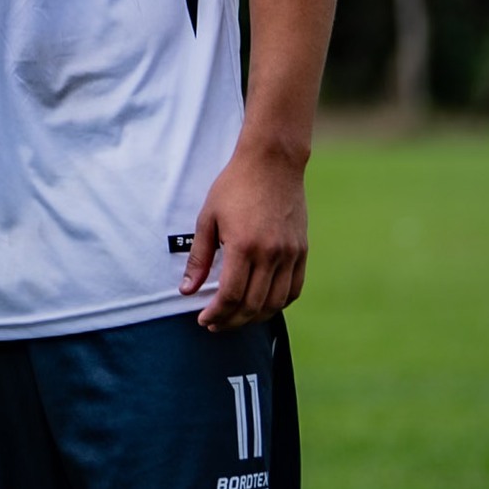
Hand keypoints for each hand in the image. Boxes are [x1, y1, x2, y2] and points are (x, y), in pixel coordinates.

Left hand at [181, 146, 308, 331]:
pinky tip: (262, 306)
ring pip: (275, 303)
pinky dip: (278, 304)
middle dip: (231, 321)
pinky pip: (294, 290)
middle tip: (215, 325)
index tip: (204, 320)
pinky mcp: (302, 251)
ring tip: (235, 319)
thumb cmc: (234, 187)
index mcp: (244, 246)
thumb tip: (187, 290)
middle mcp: (271, 255)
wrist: (272, 163)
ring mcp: (290, 254)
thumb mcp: (207, 218)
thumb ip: (199, 258)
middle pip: (253, 305)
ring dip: (254, 318)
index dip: (217, 314)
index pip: (231, 296)